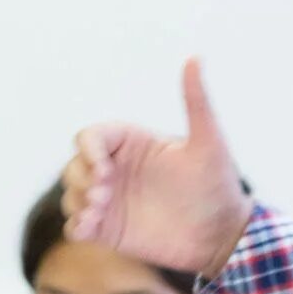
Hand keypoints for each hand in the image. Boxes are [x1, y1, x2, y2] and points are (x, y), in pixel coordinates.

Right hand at [62, 58, 253, 278]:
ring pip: (71, 194)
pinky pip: (76, 225)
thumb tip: (195, 57)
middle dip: (81, 176)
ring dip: (77, 200)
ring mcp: (110, 200)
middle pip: (74, 164)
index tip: (105, 168)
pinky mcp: (108, 230)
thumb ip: (196, 101)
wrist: (221, 236)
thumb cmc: (217, 185)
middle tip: (104, 194)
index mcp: (132, 144)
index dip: (88, 149)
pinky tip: (90, 228)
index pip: (91, 136)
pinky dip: (76, 225)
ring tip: (99, 211)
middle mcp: (116, 169)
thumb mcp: (208, 142)